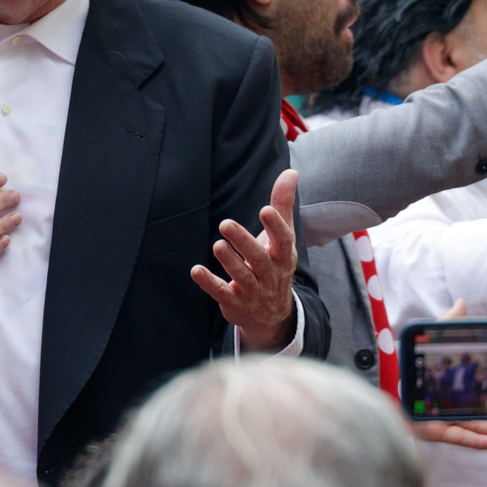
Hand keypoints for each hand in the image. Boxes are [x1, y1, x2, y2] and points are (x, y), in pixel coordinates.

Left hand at [192, 169, 298, 350]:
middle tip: (225, 224)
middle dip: (244, 242)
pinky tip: (196, 270)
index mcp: (283, 256)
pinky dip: (209, 283)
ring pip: (242, 277)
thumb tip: (291, 172)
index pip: (282, 240)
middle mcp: (270, 274)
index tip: (266, 210)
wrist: (273, 314)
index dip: (275, 226)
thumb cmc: (274, 264)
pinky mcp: (235, 303)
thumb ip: (283, 205)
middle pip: (259, 258)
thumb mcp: (281, 238)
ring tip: (217, 245)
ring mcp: (253, 291)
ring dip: (229, 261)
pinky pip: (222, 293)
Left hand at [409, 300, 486, 449]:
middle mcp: (449, 406)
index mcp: (453, 389)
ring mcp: (440, 419)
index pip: (483, 396)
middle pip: (483, 416)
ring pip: (474, 428)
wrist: (377, 373)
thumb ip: (447, 323)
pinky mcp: (429, 430)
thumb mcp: (430, 339)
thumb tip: (462, 302)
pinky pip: (454, 436)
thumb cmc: (404, 359)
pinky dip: (474, 441)